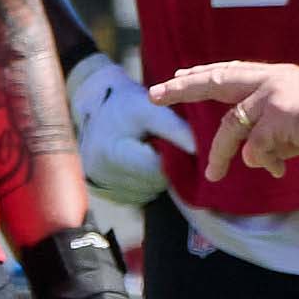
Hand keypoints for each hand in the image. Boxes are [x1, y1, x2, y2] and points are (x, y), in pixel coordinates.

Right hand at [65, 52, 195, 211]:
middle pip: (153, 183)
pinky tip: (140, 162)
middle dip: (165, 166)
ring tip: (149, 151)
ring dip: (156, 175)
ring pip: (148, 192)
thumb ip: (176, 129)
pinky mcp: (103, 192)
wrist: (95, 106)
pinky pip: (137, 194)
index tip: (174, 143)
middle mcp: (102, 175)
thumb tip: (203, 152)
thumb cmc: (124, 103)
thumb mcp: (150, 109)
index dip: (173, 156)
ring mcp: (101, 186)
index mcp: (112, 154)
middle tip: (162, 144)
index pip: (157, 168)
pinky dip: (144, 181)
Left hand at [154, 57, 298, 179]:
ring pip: (231, 126)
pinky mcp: (278, 117)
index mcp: (271, 77)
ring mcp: (271, 97)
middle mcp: (267, 80)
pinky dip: (262, 161)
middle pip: (215, 81)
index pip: (228, 72)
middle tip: (154, 94)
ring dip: (221, 153)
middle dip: (182, 88)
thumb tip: (255, 159)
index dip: (202, 75)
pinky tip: (277, 169)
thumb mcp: (294, 121)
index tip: (179, 76)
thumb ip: (269, 135)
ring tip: (213, 173)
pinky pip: (255, 147)